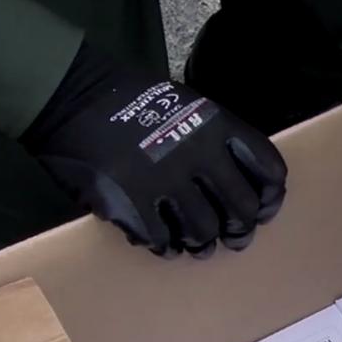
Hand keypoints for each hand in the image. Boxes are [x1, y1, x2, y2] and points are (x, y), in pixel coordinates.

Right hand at [23, 43, 286, 257]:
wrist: (69, 94)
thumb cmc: (132, 100)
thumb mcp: (189, 107)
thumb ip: (218, 142)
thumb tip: (244, 188)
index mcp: (218, 125)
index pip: (270, 170)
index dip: (272, 198)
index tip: (264, 211)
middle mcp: (199, 152)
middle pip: (242, 209)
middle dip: (242, 230)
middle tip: (234, 238)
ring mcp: (165, 178)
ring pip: (204, 231)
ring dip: (203, 244)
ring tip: (197, 246)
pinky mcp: (131, 201)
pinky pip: (162, 239)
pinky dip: (166, 246)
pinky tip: (163, 243)